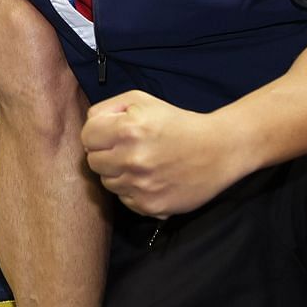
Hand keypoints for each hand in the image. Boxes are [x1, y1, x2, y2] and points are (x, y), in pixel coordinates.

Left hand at [81, 91, 242, 217]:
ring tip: (140, 164)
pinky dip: (132, 191)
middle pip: (93, 162)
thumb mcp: (140, 101)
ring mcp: (142, 186)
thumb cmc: (177, 122)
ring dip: (118, 174)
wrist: (219, 149)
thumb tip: (89, 126)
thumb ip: (105, 109)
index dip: (97, 134)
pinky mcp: (152, 206)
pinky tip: (150, 179)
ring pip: (107, 183)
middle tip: (125, 149)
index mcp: (127, 130)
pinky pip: (125, 200)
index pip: (86, 137)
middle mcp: (132, 159)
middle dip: (105, 154)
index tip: (111, 135)